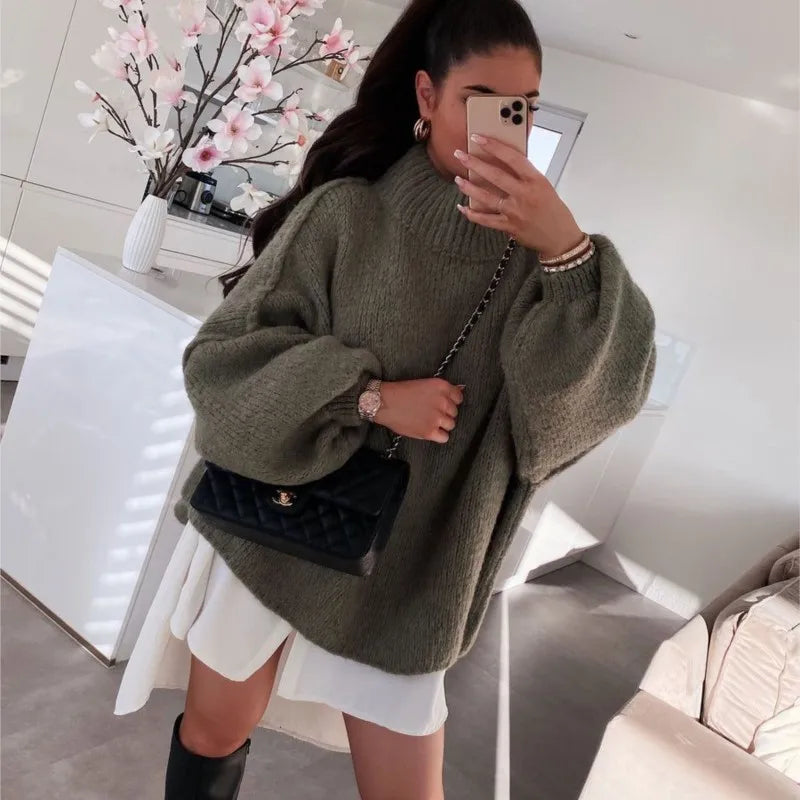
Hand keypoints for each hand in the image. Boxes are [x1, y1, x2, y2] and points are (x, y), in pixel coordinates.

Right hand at [374, 378, 464, 443]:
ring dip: (442, 425)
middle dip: (445, 413)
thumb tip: (461, 389)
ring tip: (429, 422)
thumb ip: (443, 390)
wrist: (384, 403)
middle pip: (454, 412)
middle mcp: (442, 402)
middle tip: (432, 413)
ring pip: (451, 425)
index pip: (458, 397)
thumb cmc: (401, 392)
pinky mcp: (430, 431)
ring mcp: (437, 418)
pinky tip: (430, 431)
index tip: (443, 404)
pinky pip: (444, 437)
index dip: (451, 401)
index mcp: (441, 387)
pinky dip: (438, 436)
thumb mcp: (424, 384)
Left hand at [453, 136, 583, 258]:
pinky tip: (462, 207)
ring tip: (458, 179)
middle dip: (474, 164)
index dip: (494, 146)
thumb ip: (525, 177)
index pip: (512, 158)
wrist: (560, 237)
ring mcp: (515, 212)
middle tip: (459, 155)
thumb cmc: (553, 210)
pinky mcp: (508, 227)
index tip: (479, 138)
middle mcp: (524, 195)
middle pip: (495, 176)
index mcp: (535, 180)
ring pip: (486, 198)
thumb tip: (503, 165)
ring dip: (469, 188)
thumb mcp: (544, 186)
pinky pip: (486, 220)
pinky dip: (472, 214)